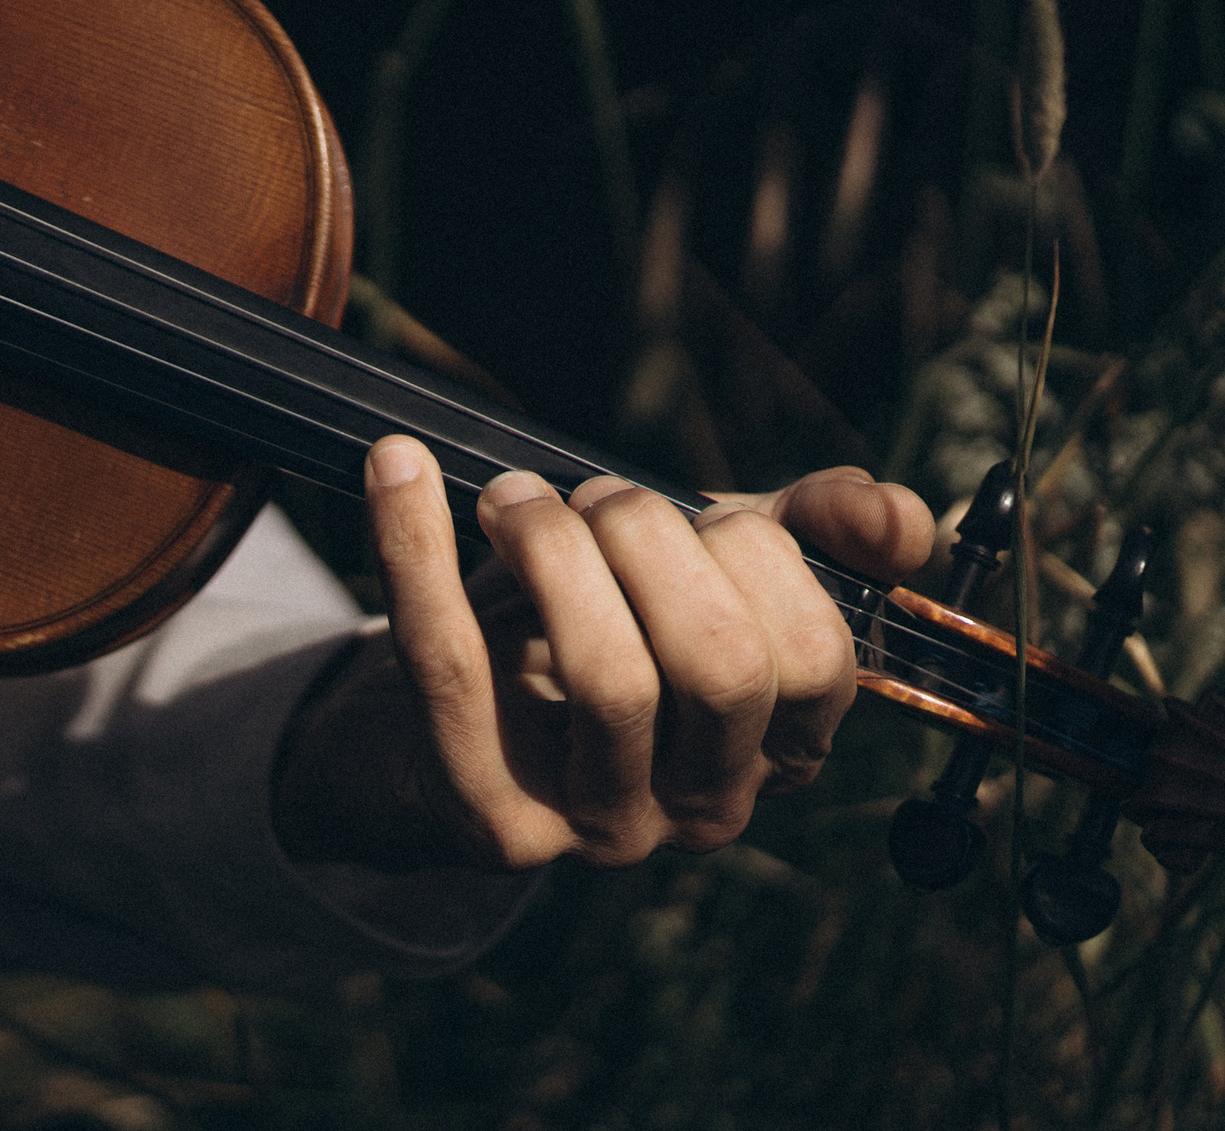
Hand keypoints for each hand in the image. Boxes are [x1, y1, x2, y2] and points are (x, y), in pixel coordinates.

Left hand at [272, 438, 932, 873]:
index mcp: (779, 748)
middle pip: (719, 668)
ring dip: (555, 548)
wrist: (445, 730)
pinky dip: (416, 549)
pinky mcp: (491, 819)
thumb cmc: (592, 628)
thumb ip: (803, 531)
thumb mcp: (700, 569)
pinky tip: (395, 466)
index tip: (690, 507)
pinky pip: (451, 670)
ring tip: (509, 498)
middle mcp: (707, 805)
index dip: (753, 553)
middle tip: (589, 496)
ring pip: (611, 680)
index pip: (817, 657)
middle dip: (652, 542)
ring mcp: (603, 827)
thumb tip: (900, 518)